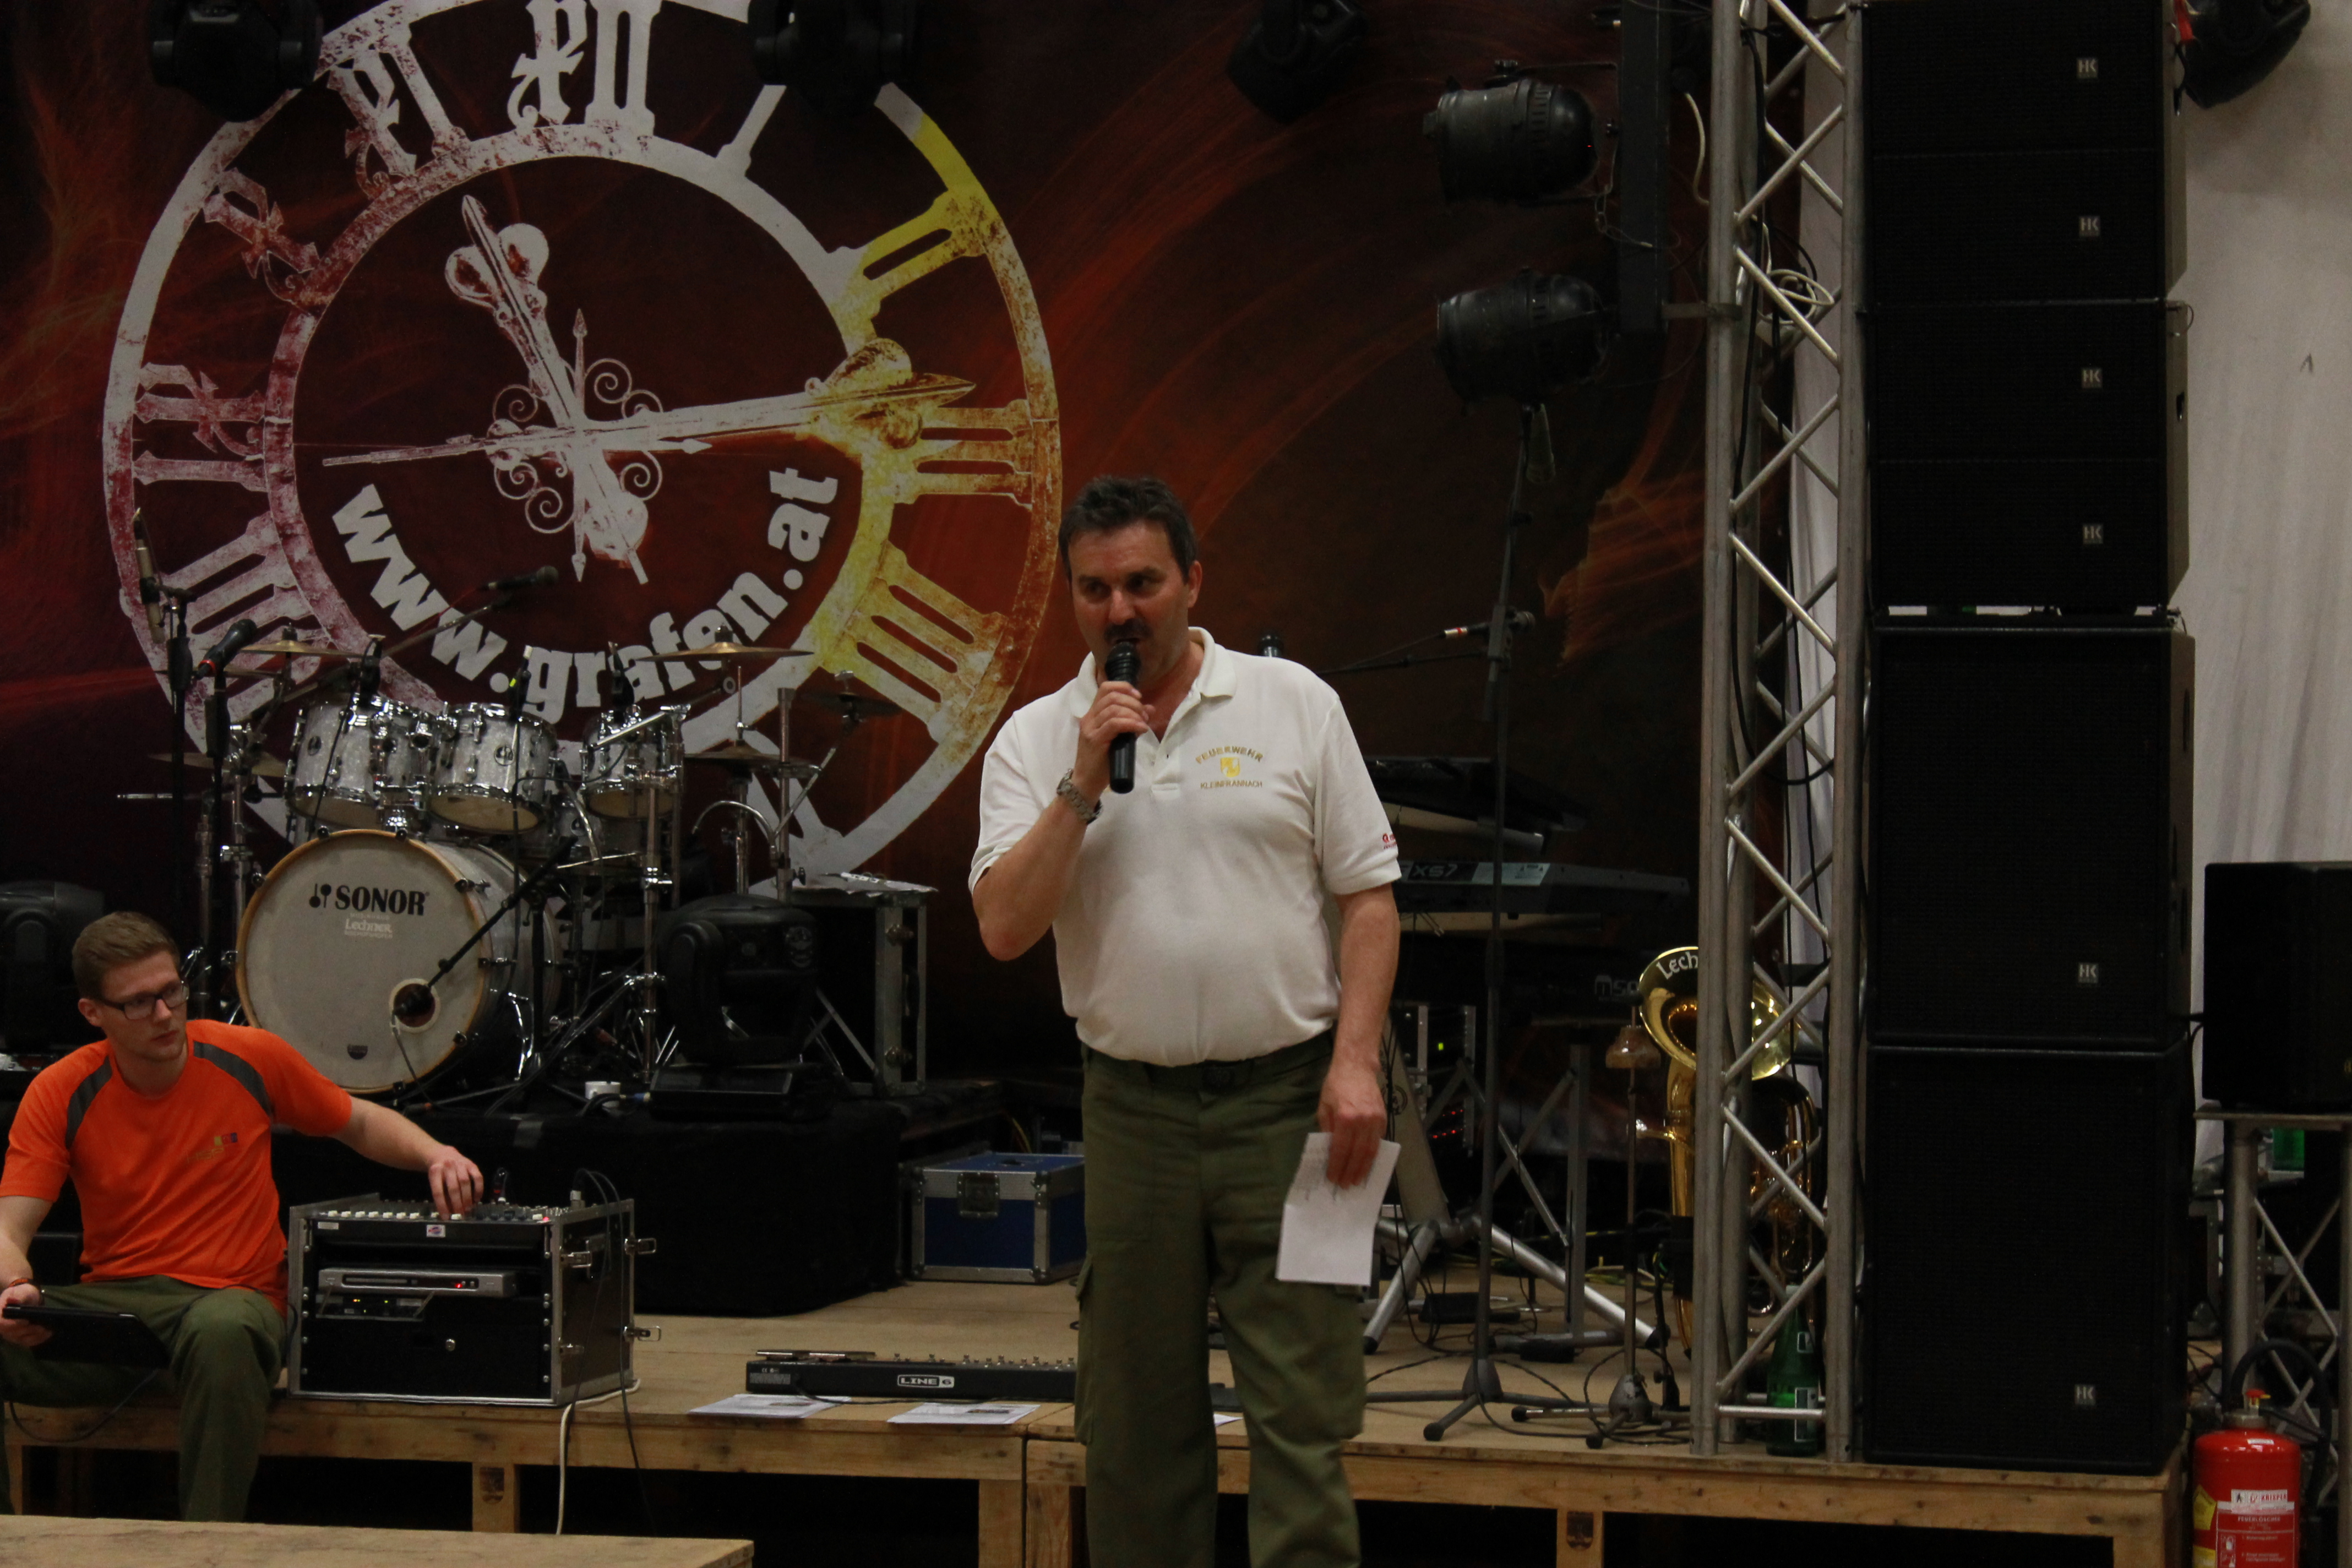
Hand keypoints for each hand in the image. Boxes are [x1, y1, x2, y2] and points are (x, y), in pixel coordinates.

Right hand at [0, 1279, 49, 1348]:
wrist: (26, 1298)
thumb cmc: (21, 1294)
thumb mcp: (20, 1292)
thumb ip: (17, 1297)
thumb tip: (11, 1300)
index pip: (2, 1324)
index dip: (12, 1324)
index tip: (26, 1322)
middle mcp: (3, 1327)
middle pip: (13, 1333)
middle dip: (29, 1331)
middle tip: (42, 1327)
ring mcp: (11, 1333)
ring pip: (22, 1339)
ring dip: (36, 1336)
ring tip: (48, 1331)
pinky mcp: (19, 1337)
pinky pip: (28, 1341)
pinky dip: (39, 1339)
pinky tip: (48, 1334)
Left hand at [426, 1146, 484, 1216]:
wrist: (443, 1154)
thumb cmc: (439, 1172)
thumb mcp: (435, 1181)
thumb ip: (441, 1194)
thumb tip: (448, 1212)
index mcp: (435, 1172)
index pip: (438, 1192)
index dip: (442, 1206)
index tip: (446, 1217)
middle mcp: (448, 1166)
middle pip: (453, 1188)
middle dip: (457, 1203)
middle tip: (459, 1214)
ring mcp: (461, 1164)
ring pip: (465, 1182)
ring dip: (467, 1198)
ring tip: (468, 1209)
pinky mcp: (472, 1164)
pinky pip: (477, 1177)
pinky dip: (478, 1189)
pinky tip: (476, 1199)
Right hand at [1071, 676, 1148, 800]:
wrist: (1087, 781)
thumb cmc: (1102, 761)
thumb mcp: (1120, 737)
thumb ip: (1132, 721)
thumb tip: (1150, 709)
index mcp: (1093, 714)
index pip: (1106, 688)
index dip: (1124, 687)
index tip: (1139, 697)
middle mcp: (1089, 718)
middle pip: (1112, 696)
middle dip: (1133, 702)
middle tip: (1144, 715)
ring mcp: (1090, 728)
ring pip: (1113, 709)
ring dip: (1133, 713)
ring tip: (1143, 723)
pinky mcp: (1094, 739)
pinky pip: (1114, 724)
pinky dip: (1131, 723)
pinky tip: (1140, 729)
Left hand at [1317, 1053, 1387, 1187]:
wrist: (1357, 1066)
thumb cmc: (1336, 1085)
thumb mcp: (1324, 1106)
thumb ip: (1327, 1129)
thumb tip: (1330, 1152)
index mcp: (1345, 1117)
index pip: (1340, 1149)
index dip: (1337, 1166)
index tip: (1332, 1178)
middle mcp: (1362, 1121)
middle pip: (1358, 1154)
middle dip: (1351, 1172)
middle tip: (1345, 1185)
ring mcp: (1376, 1120)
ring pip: (1371, 1151)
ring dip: (1364, 1169)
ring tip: (1357, 1180)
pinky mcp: (1384, 1118)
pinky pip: (1378, 1142)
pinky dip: (1372, 1156)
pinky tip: (1366, 1164)